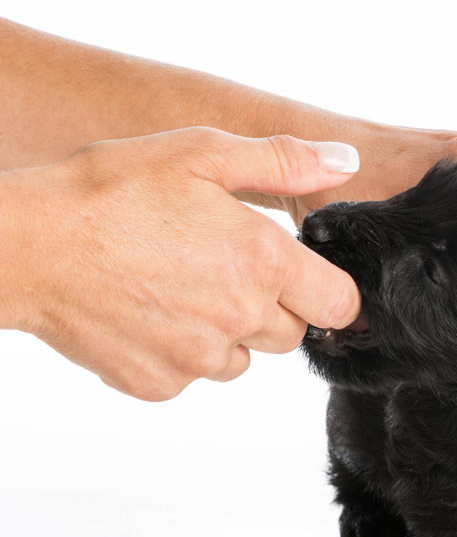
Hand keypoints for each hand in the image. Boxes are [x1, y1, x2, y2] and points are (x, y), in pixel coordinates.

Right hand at [0, 128, 360, 400]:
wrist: (29, 245)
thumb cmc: (112, 191)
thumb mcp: (203, 152)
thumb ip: (284, 161)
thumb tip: (345, 163)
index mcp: (264, 263)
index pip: (340, 304)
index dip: (330, 291)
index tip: (306, 278)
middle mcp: (241, 318)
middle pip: (292, 332)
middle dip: (273, 306)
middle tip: (224, 268)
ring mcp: (199, 359)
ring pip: (242, 358)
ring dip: (228, 332)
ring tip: (180, 287)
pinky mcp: (159, 384)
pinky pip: (192, 375)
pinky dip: (180, 351)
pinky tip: (149, 312)